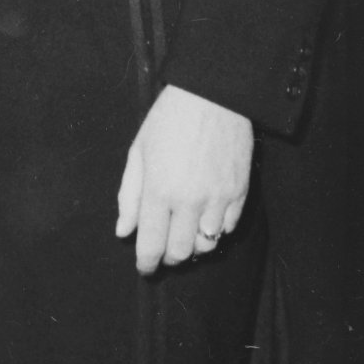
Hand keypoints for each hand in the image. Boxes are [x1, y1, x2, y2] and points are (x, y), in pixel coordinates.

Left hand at [116, 84, 252, 274]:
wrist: (212, 95)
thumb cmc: (169, 119)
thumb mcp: (139, 151)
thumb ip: (130, 195)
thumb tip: (124, 231)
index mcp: (159, 190)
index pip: (151, 244)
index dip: (146, 263)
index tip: (145, 268)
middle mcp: (190, 201)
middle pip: (180, 252)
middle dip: (169, 257)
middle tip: (163, 250)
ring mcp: (218, 198)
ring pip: (207, 246)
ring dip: (194, 247)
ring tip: (185, 234)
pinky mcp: (240, 192)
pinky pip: (229, 228)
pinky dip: (216, 231)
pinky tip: (206, 218)